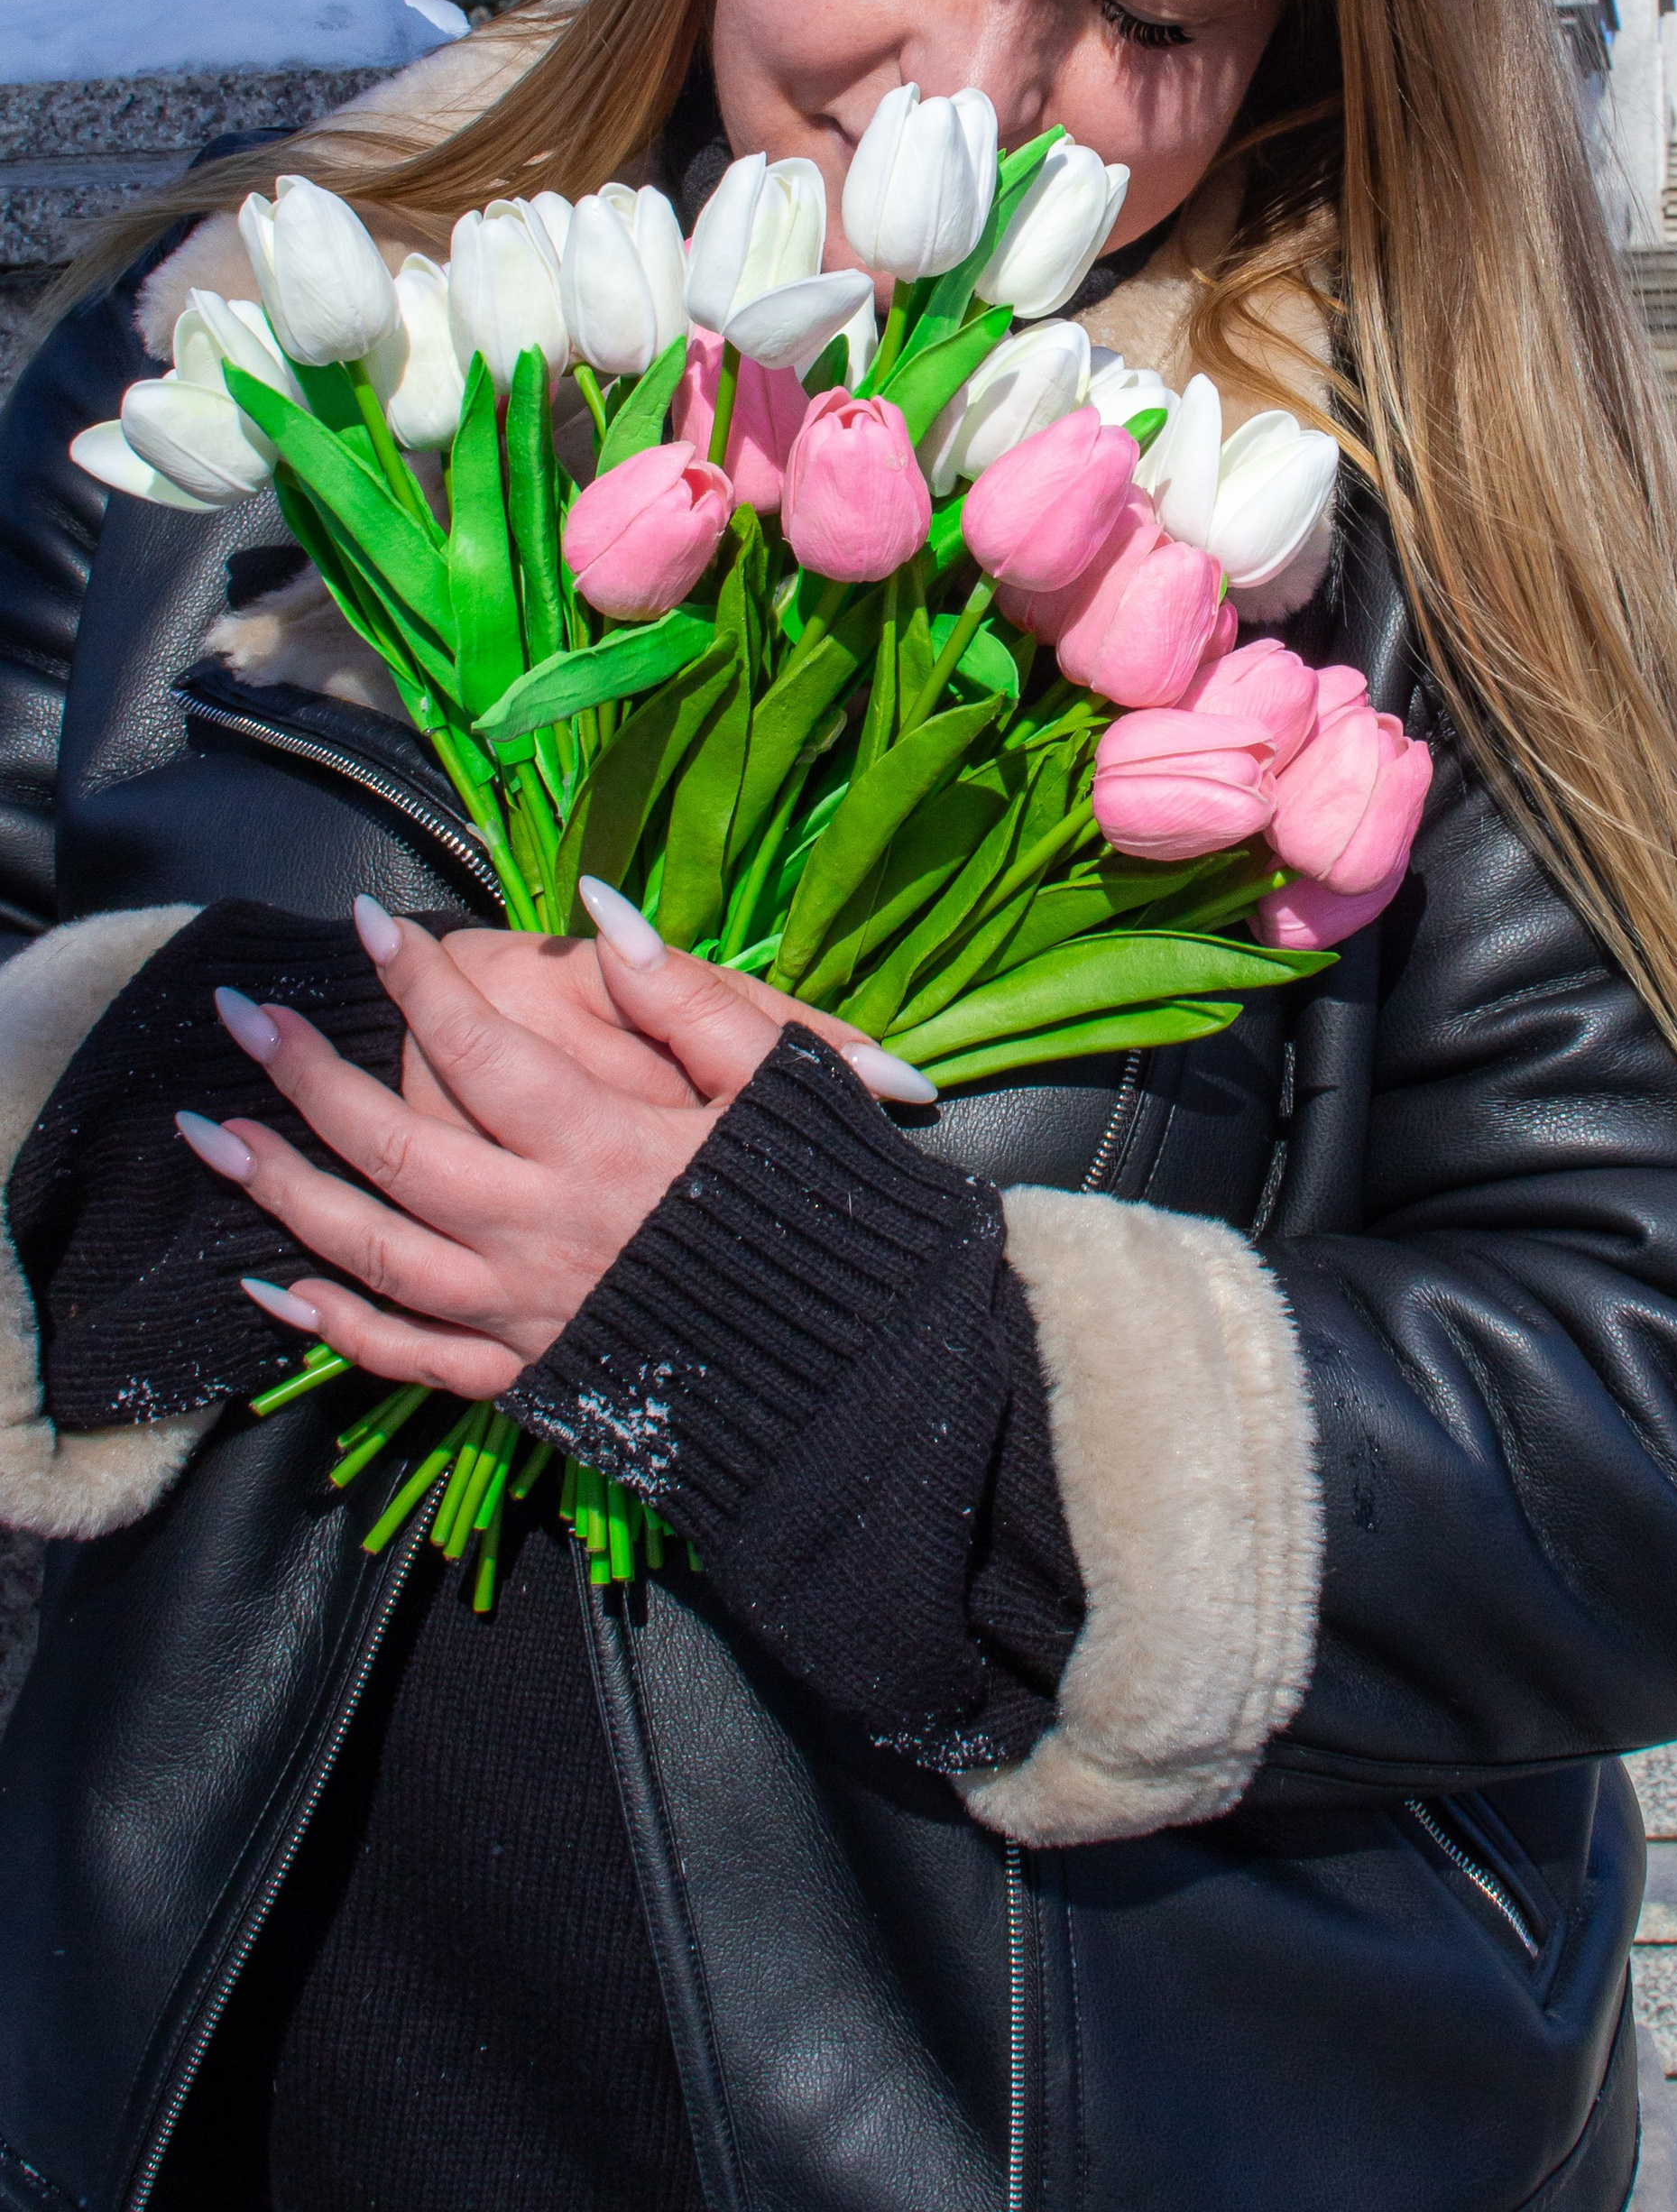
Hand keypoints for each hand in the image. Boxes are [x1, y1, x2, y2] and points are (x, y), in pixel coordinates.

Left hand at [182, 886, 930, 1395]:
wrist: (854, 1374)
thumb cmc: (824, 1214)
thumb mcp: (779, 1086)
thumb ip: (687, 998)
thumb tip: (599, 911)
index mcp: (605, 1148)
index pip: (483, 1048)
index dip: (417, 981)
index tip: (366, 924)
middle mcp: (542, 1230)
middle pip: (393, 1146)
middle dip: (303, 1076)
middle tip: (239, 1018)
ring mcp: (521, 1311)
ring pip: (371, 1251)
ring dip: (280, 1192)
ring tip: (212, 1134)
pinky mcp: (525, 1375)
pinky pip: (404, 1357)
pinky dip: (331, 1327)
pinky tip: (273, 1290)